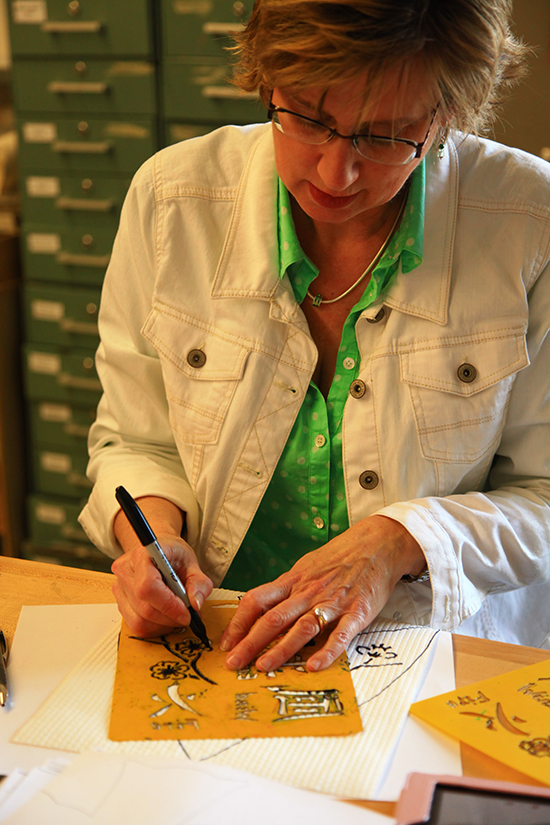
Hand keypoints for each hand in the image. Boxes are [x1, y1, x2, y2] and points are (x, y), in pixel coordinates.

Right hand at [111, 497, 212, 636]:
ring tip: (177, 614)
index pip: (148, 586)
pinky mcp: (119, 602)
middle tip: (188, 615)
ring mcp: (119, 587)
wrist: (155, 552)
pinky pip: (136, 625)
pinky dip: (155, 627)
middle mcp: (125, 571)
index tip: (186, 613)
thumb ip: (199, 583)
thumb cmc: (172, 555)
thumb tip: (195, 603)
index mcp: (142, 555)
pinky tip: (165, 617)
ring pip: (139, 621)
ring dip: (164, 625)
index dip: (168, 605)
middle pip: (145, 608)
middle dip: (171, 618)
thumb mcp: (192, 562)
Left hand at [220, 515, 424, 672]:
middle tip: (232, 663)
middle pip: (273, 618)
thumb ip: (287, 588)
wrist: (377, 544)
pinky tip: (313, 666)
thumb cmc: (340, 557)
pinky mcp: (357, 612)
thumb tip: (262, 607)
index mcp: (293, 581)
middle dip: (250, 642)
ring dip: (280, 648)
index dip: (239, 623)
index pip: (257, 600)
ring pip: (302, 627)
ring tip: (263, 666)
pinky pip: (340, 634)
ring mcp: (332, 602)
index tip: (226, 643)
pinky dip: (326, 651)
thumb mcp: (306, 567)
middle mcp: (308, 592)